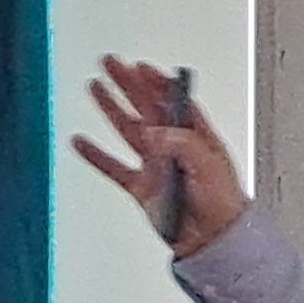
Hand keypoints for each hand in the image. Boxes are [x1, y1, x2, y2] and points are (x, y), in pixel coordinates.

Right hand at [70, 56, 246, 256]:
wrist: (213, 240)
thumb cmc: (222, 203)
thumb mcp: (209, 165)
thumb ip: (183, 144)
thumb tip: (155, 132)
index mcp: (194, 135)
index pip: (173, 99)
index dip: (157, 81)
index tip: (141, 66)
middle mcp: (172, 146)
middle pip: (145, 106)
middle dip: (128, 83)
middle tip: (111, 63)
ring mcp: (155, 166)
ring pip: (127, 129)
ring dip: (111, 107)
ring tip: (96, 87)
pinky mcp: (141, 188)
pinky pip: (114, 168)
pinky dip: (96, 156)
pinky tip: (81, 142)